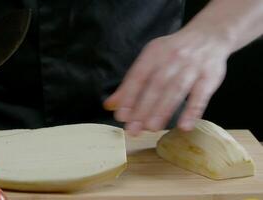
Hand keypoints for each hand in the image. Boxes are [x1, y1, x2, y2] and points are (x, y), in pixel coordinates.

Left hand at [104, 31, 229, 134]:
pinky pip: (201, 95)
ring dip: (163, 110)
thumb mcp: (150, 60)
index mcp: (154, 53)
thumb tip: (110, 105)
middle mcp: (172, 58)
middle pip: (156, 86)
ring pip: (176, 90)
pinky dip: (193, 111)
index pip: (138, 76)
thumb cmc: (173, 52)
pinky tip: (184, 126)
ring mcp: (192, 67)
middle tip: (133, 129)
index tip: (120, 116)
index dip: (128, 96)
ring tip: (152, 128)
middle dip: (143, 108)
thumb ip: (131, 83)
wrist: (209, 34)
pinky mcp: (210, 76)